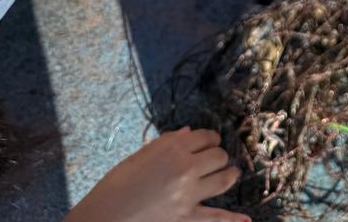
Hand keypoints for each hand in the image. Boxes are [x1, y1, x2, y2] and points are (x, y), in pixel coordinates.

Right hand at [66, 128, 246, 221]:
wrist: (102, 219)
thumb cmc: (116, 185)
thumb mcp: (140, 156)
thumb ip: (168, 143)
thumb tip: (189, 133)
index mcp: (172, 147)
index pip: (206, 136)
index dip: (209, 139)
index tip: (209, 142)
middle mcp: (185, 166)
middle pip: (218, 156)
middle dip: (218, 156)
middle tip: (214, 159)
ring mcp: (188, 194)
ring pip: (224, 179)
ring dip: (229, 175)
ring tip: (232, 173)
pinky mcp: (186, 218)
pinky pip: (216, 218)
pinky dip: (233, 220)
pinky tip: (246, 221)